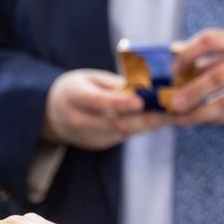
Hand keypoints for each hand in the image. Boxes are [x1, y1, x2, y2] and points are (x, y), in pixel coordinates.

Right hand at [41, 69, 171, 149]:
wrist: (50, 115)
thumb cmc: (74, 90)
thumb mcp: (88, 78)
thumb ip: (113, 85)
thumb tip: (143, 88)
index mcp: (73, 99)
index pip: (97, 103)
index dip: (119, 104)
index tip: (141, 101)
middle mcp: (79, 122)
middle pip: (115, 125)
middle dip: (146, 119)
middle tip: (170, 112)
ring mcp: (89, 137)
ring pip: (124, 133)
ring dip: (149, 125)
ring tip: (172, 115)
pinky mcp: (99, 145)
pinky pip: (123, 136)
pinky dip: (141, 128)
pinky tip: (158, 120)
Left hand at [171, 30, 223, 124]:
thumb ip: (223, 56)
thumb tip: (187, 68)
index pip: (212, 40)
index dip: (188, 53)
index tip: (176, 70)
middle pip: (217, 75)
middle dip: (191, 92)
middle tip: (173, 105)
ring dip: (199, 114)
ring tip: (183, 121)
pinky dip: (217, 120)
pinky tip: (205, 122)